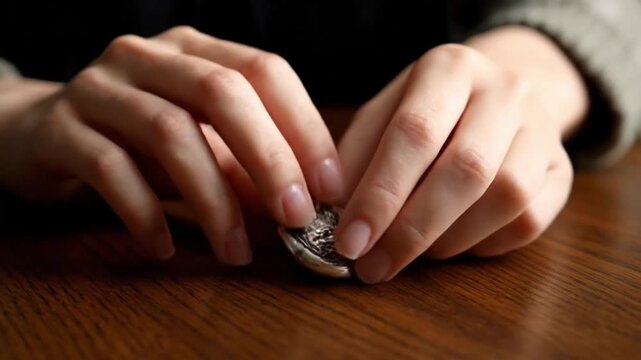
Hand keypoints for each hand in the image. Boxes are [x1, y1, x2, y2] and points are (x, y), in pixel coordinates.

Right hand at [0, 26, 343, 263]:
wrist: (39, 134)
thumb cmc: (137, 141)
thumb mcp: (201, 146)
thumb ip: (246, 166)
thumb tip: (302, 205)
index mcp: (194, 49)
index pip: (264, 71)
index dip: (304, 128)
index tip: (330, 187)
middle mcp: (147, 56)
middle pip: (222, 93)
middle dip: (269, 159)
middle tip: (296, 218)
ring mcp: (99, 87)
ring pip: (170, 132)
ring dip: (213, 200)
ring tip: (234, 250)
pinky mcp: (60, 129)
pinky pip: (112, 170)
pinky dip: (146, 215)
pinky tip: (164, 248)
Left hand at [334, 27, 587, 282]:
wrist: (496, 97)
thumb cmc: (425, 113)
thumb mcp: (382, 118)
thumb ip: (356, 159)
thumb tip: (333, 216)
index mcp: (449, 68)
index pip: (415, 132)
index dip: (380, 193)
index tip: (349, 241)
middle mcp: (504, 91)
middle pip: (466, 168)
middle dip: (412, 229)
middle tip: (373, 266)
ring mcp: (542, 130)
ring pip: (506, 197)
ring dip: (449, 240)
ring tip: (410, 254)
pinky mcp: (562, 170)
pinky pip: (529, 221)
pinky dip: (482, 245)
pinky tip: (450, 244)